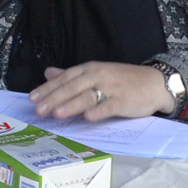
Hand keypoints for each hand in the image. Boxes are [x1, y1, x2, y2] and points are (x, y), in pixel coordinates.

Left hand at [30, 62, 171, 123]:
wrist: (154, 82)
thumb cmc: (122, 80)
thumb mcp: (96, 72)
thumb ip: (71, 75)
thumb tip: (48, 73)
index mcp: (89, 69)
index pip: (64, 78)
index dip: (48, 88)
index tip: (32, 98)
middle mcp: (98, 76)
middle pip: (72, 87)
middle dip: (54, 99)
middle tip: (38, 110)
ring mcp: (111, 87)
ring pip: (87, 96)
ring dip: (71, 104)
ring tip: (56, 113)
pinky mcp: (124, 100)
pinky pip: (109, 106)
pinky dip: (99, 111)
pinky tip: (88, 117)